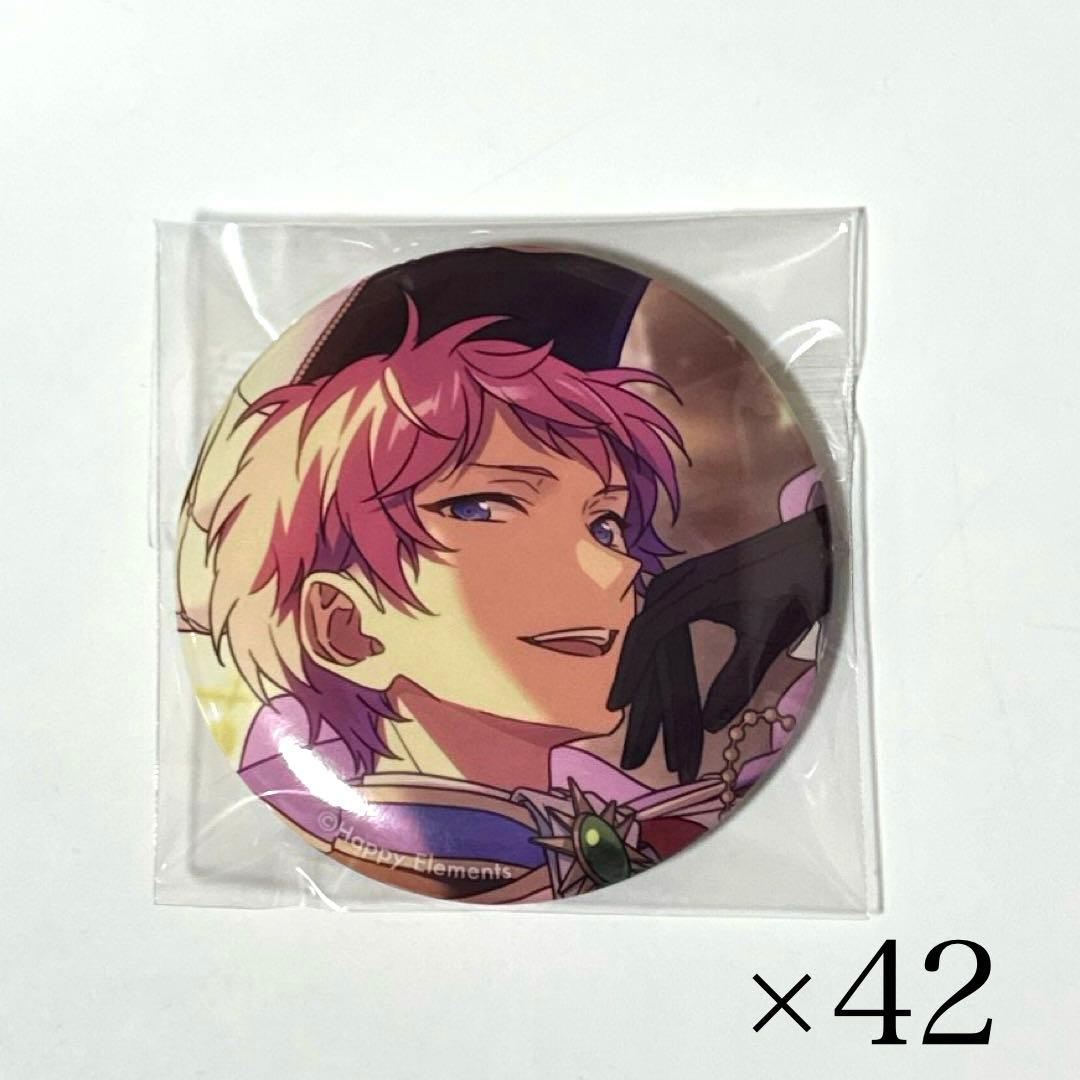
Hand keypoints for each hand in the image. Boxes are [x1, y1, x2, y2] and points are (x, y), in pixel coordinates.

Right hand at [610, 505, 831, 782]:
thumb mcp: (769, 634)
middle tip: (627, 736)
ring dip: (647, 681)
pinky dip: (657, 660)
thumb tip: (709, 726)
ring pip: (652, 638)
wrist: (813, 544)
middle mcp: (674, 584)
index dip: (632, 675)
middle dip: (638, 693)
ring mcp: (679, 583)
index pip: (648, 637)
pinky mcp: (690, 588)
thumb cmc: (795, 586)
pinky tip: (655, 682)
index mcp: (688, 592)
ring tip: (636, 718)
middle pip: (645, 643)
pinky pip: (662, 628)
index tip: (616, 709)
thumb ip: (738, 678)